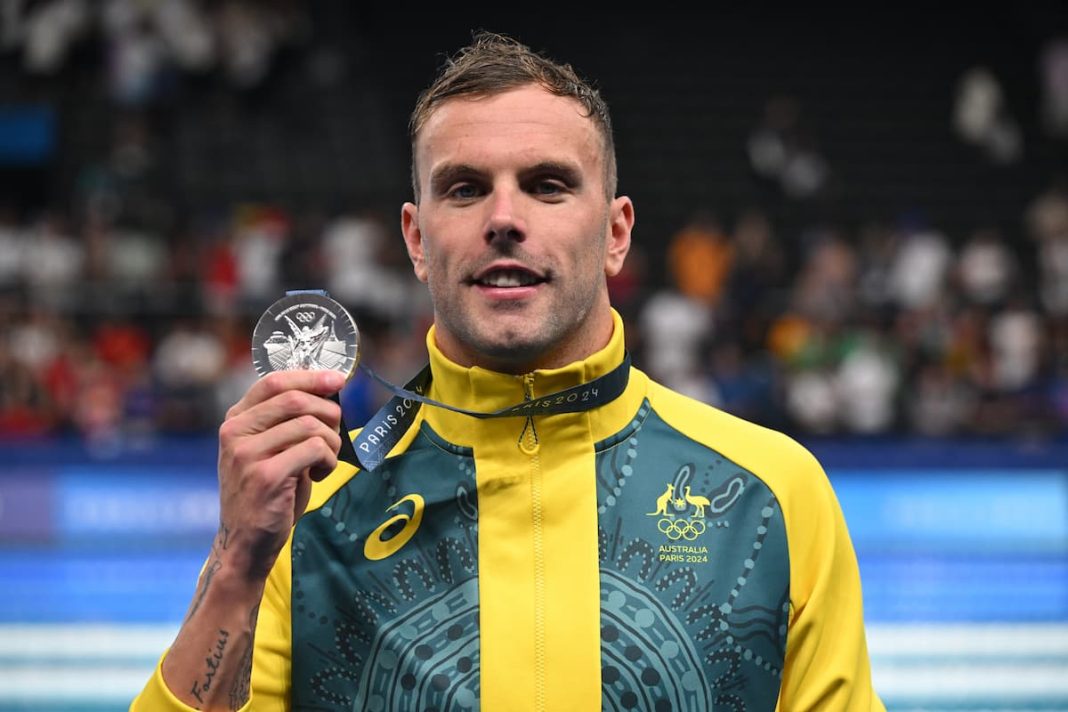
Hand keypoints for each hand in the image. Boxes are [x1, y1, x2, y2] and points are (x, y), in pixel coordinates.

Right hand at [215, 369, 345, 579]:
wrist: (246, 542)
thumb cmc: (268, 493)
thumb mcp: (270, 449)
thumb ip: (287, 421)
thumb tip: (330, 390)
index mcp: (235, 421)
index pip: (273, 382)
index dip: (310, 377)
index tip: (338, 379)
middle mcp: (235, 433)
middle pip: (296, 400)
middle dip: (328, 413)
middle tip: (334, 436)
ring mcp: (247, 454)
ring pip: (310, 425)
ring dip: (331, 443)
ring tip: (324, 462)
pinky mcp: (265, 475)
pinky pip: (315, 449)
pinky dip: (328, 460)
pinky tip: (320, 475)